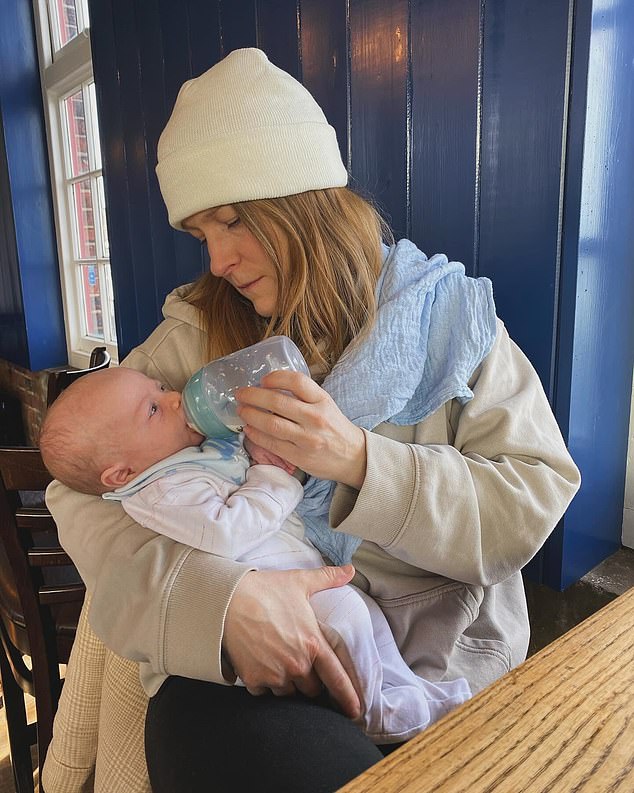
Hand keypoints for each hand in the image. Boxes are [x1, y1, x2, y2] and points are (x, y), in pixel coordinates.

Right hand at [223, 565, 360, 718]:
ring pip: (289, 694)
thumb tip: (350, 569)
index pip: (337, 678)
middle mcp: (297, 664)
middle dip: (310, 681)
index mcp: (313, 644)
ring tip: (279, 663)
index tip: (355, 711)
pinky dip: (265, 684)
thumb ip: (328, 578)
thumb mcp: (299, 582)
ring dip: (288, 684)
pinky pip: (265, 693)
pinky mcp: (254, 680)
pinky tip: (261, 666)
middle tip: (301, 665)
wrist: (227, 600)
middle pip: (312, 690)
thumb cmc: (265, 590)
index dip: (348, 697)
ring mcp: (274, 675)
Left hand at [236, 371, 366, 488]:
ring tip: (242, 410)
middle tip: (241, 394)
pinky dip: (256, 435)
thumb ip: (304, 397)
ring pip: (271, 424)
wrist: (353, 457)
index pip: (296, 381)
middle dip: (253, 396)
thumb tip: (270, 388)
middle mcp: (315, 418)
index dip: (276, 377)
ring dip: (251, 415)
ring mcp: (307, 438)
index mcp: (322, 400)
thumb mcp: (326, 405)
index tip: (263, 380)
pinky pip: (272, 444)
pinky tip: (249, 429)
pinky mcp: (300, 456)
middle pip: (277, 402)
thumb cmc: (335, 428)